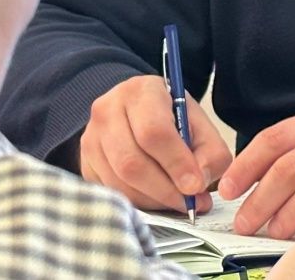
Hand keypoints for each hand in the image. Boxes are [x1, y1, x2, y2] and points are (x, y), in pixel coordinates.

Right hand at [79, 74, 232, 212]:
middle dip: (165, 189)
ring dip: (152, 200)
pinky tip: (157, 200)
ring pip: (118, 181)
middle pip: (131, 162)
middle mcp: (108, 110)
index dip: (176, 163)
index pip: (154, 132)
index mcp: (141, 92)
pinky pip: (110, 191)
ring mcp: (90, 137)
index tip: (196, 186)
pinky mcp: (85, 162)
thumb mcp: (199, 124)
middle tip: (190, 203)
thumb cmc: (171, 117)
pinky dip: (137, 203)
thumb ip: (210, 152)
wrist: (137, 111)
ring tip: (177, 202)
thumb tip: (197, 185)